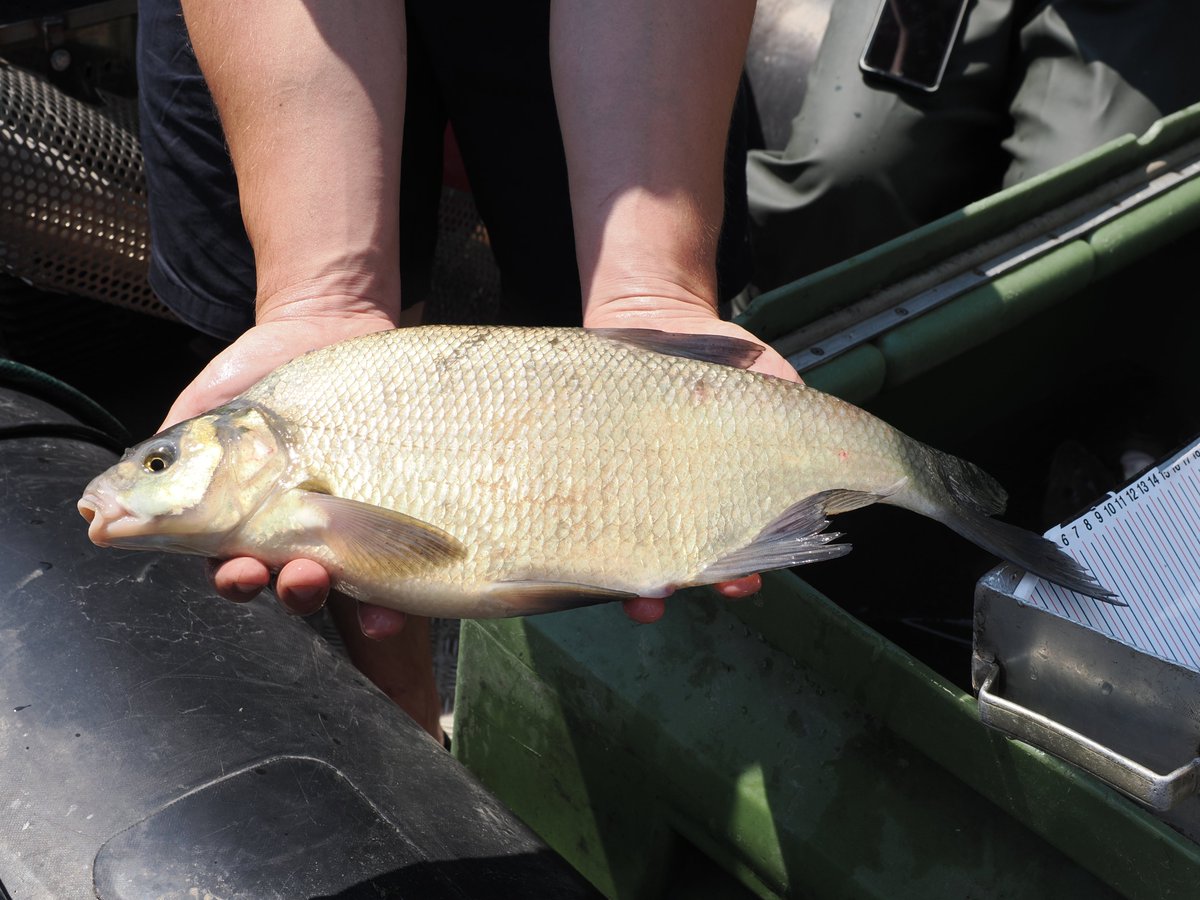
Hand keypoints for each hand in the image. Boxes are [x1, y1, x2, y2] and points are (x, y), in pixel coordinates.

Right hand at [164, 300, 407, 638]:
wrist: (325, 325)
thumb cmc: (257, 370)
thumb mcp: (206, 405)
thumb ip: (171, 450)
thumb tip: (123, 491)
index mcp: (242, 517)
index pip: (230, 565)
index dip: (234, 579)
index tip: (238, 570)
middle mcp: (291, 530)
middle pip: (286, 583)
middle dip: (288, 590)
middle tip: (294, 575)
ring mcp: (340, 522)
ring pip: (335, 579)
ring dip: (329, 590)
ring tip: (327, 575)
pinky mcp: (386, 508)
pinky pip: (390, 564)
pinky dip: (389, 599)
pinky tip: (389, 608)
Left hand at [583, 296, 801, 624]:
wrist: (658, 314)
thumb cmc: (727, 360)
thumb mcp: (774, 385)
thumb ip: (800, 424)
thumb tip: (850, 457)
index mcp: (722, 496)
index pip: (734, 554)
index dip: (738, 576)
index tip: (743, 582)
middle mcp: (674, 503)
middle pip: (680, 564)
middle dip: (686, 584)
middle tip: (685, 589)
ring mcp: (631, 492)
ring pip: (631, 554)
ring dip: (637, 586)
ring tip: (645, 600)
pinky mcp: (591, 473)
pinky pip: (587, 516)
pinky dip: (588, 544)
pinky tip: (590, 558)